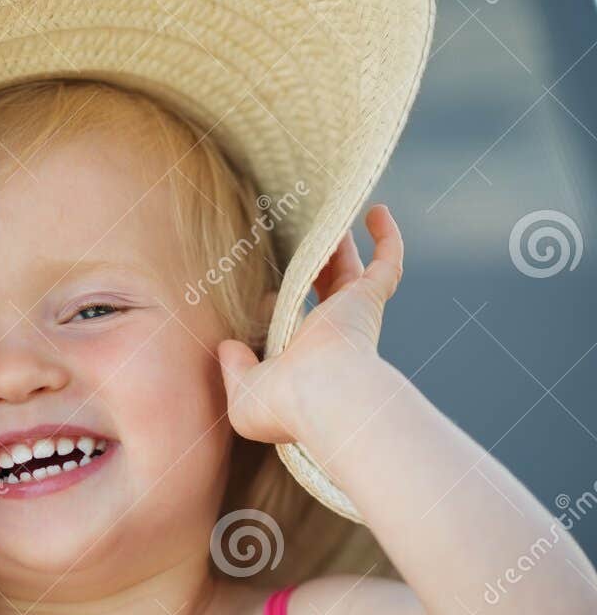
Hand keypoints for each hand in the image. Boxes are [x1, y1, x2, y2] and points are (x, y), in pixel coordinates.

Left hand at [217, 204, 403, 443]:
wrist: (323, 396)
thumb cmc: (283, 404)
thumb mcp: (243, 394)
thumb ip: (233, 370)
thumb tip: (227, 347)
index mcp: (302, 354)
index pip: (294, 323)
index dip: (279, 306)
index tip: (263, 292)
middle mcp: (332, 332)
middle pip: (327, 289)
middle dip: (317, 265)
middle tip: (302, 236)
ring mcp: (354, 314)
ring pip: (352, 270)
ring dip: (343, 244)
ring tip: (330, 213)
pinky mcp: (369, 299)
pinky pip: (387, 262)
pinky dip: (387, 237)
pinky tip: (375, 211)